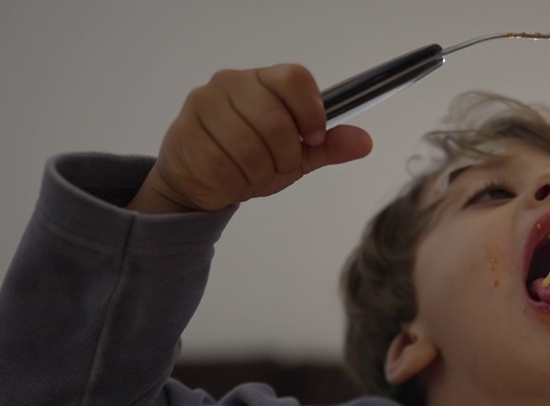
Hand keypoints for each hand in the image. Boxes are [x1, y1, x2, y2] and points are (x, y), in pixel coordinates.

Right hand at [128, 64, 372, 213]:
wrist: (199, 180)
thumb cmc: (250, 159)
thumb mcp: (296, 155)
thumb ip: (328, 147)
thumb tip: (364, 142)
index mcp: (263, 80)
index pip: (294, 79)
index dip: (311, 113)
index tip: (313, 139)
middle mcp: (230, 83)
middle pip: (276, 120)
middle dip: (285, 157)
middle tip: (277, 166)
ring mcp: (204, 105)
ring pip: (250, 147)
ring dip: (259, 173)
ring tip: (252, 173)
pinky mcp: (186, 134)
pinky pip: (224, 166)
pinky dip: (236, 182)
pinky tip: (231, 178)